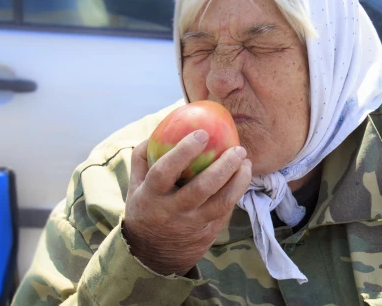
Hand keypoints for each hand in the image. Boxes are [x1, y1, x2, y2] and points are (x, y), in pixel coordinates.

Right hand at [123, 129, 251, 275]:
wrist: (154, 255)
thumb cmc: (147, 207)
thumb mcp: (135, 185)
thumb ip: (143, 157)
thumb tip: (160, 127)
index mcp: (151, 196)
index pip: (165, 171)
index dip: (183, 152)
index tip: (202, 133)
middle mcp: (173, 212)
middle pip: (201, 188)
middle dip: (223, 166)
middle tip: (238, 149)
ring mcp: (192, 224)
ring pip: (221, 203)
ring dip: (239, 181)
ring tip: (246, 162)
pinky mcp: (208, 231)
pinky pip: (227, 210)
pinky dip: (237, 191)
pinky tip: (243, 175)